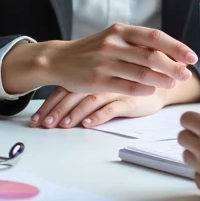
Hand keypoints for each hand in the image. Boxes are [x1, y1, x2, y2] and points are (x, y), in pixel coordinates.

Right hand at [3, 24, 196, 96]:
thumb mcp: (115, 38)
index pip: (155, 37)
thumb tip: (172, 53)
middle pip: (151, 56)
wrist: (60, 59)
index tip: (192, 56)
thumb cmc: (95, 49)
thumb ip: (139, 44)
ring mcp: (105, 62)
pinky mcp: (97, 81)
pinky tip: (153, 91)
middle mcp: (114, 44)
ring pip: (140, 73)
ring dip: (161, 80)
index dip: (176, 47)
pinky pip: (125, 86)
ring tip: (174, 84)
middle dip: (173, 66)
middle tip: (187, 74)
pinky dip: (142, 90)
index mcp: (121, 30)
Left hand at [31, 87, 164, 128]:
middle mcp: (101, 79)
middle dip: (56, 111)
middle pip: (73, 95)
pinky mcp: (130, 98)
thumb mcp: (107, 82)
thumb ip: (89, 87)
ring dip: (75, 113)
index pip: (65, 89)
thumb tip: (63, 103)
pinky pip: (112, 107)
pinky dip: (99, 115)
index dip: (50, 104)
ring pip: (90, 100)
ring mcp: (115, 88)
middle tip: (44, 125)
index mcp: (92, 75)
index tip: (37, 119)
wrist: (162, 82)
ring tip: (63, 125)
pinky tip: (88, 123)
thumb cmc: (131, 83)